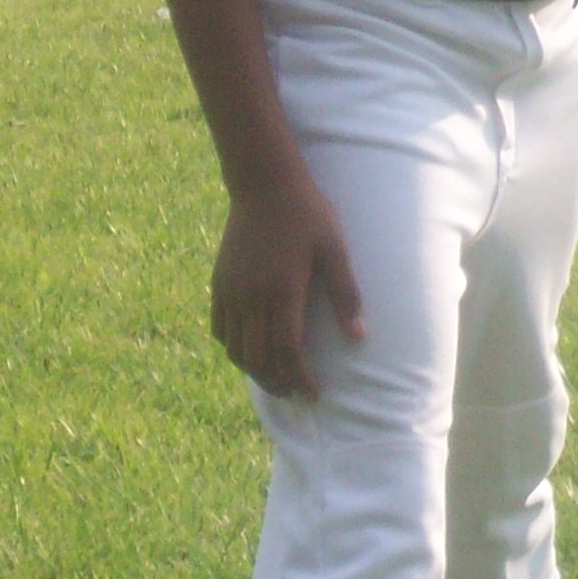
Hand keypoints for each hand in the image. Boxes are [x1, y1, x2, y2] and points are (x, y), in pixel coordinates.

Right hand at [212, 169, 362, 400]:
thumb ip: (345, 295)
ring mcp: (231, 291)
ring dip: (253, 369)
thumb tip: (358, 336)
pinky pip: (219, 328)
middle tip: (295, 393)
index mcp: (283, 290)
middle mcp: (251, 297)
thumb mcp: (334, 250)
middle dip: (277, 382)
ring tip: (274, 377)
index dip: (300, 378)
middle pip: (257, 358)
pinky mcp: (219, 283)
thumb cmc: (307, 214)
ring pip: (234, 348)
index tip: (313, 394)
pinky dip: (232, 347)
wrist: (263, 184)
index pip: (288, 351)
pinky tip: (249, 350)